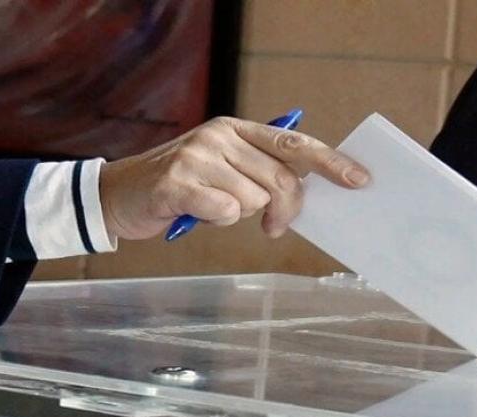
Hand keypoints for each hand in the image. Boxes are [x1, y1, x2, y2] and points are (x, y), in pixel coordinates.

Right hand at [99, 116, 370, 239]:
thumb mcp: (222, 170)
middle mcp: (220, 136)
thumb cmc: (179, 187)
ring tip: (210, 207)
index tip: (358, 180)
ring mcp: (198, 155)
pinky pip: (224, 211)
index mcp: (236, 130)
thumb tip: (302, 194)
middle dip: (285, 209)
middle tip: (274, 227)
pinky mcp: (178, 180)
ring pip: (252, 200)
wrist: (118, 195)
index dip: (329, 162)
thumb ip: (259, 173)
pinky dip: (214, 220)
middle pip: (280, 178)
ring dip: (237, 215)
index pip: (294, 144)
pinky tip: (194, 212)